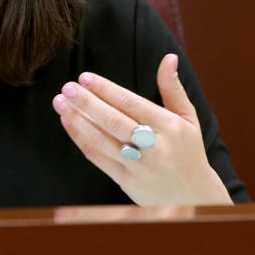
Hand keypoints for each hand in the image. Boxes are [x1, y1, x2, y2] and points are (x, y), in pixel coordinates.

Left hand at [51, 54, 231, 205]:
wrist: (194, 196)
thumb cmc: (187, 151)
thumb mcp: (187, 118)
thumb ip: (173, 88)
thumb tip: (168, 57)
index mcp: (169, 126)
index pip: (131, 104)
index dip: (106, 90)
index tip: (85, 77)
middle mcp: (154, 146)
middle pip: (113, 121)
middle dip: (87, 103)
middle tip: (67, 87)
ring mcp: (139, 166)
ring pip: (102, 140)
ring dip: (78, 120)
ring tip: (60, 103)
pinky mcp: (127, 182)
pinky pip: (99, 158)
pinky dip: (81, 140)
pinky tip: (68, 123)